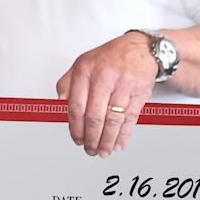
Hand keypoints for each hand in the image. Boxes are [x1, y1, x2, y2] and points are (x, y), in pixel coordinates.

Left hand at [56, 31, 157, 156]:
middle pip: (94, 116)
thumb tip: (59, 104)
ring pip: (112, 120)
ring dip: (107, 140)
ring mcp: (123, 84)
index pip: (76, 106)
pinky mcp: (140, 91)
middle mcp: (103, 77)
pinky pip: (130, 118)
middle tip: (89, 149)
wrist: (140, 48)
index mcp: (85, 71)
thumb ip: (67, 83)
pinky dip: (124, 135)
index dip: (75, 127)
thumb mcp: (82, 64)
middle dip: (91, 138)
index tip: (76, 139)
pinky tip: (119, 144)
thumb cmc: (108, 58)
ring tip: (103, 151)